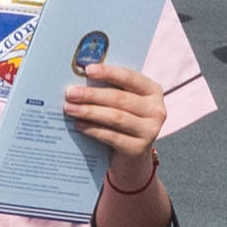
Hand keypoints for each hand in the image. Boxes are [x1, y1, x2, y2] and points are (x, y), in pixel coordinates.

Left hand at [60, 64, 165, 192]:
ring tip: (69, 108)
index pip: (130, 77)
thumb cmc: (123, 120)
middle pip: (120, 99)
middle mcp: (156, 110)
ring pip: (116, 117)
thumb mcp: (122, 102)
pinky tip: (78, 124)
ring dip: (89, 112)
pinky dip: (92, 129)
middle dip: (92, 95)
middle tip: (70, 92)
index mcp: (153, 90)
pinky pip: (112, 136)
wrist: (132, 156)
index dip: (109, 72)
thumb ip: (109, 89)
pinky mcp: (139, 149)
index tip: (88, 69)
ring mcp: (150, 131)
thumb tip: (79, 78)